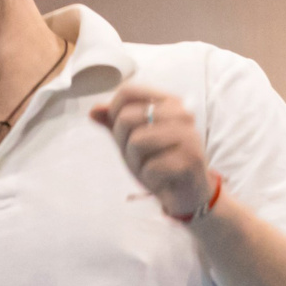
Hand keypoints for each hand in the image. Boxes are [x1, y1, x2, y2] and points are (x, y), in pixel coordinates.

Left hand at [91, 82, 214, 220]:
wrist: (186, 193)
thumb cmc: (159, 161)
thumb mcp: (132, 139)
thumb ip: (113, 122)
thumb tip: (93, 111)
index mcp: (169, 102)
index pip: (127, 92)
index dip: (114, 113)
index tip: (126, 133)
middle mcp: (182, 114)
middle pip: (127, 118)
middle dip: (124, 143)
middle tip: (142, 156)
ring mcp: (189, 136)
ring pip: (137, 141)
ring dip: (136, 162)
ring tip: (152, 167)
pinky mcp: (191, 160)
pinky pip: (151, 167)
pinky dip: (150, 177)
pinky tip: (163, 179)